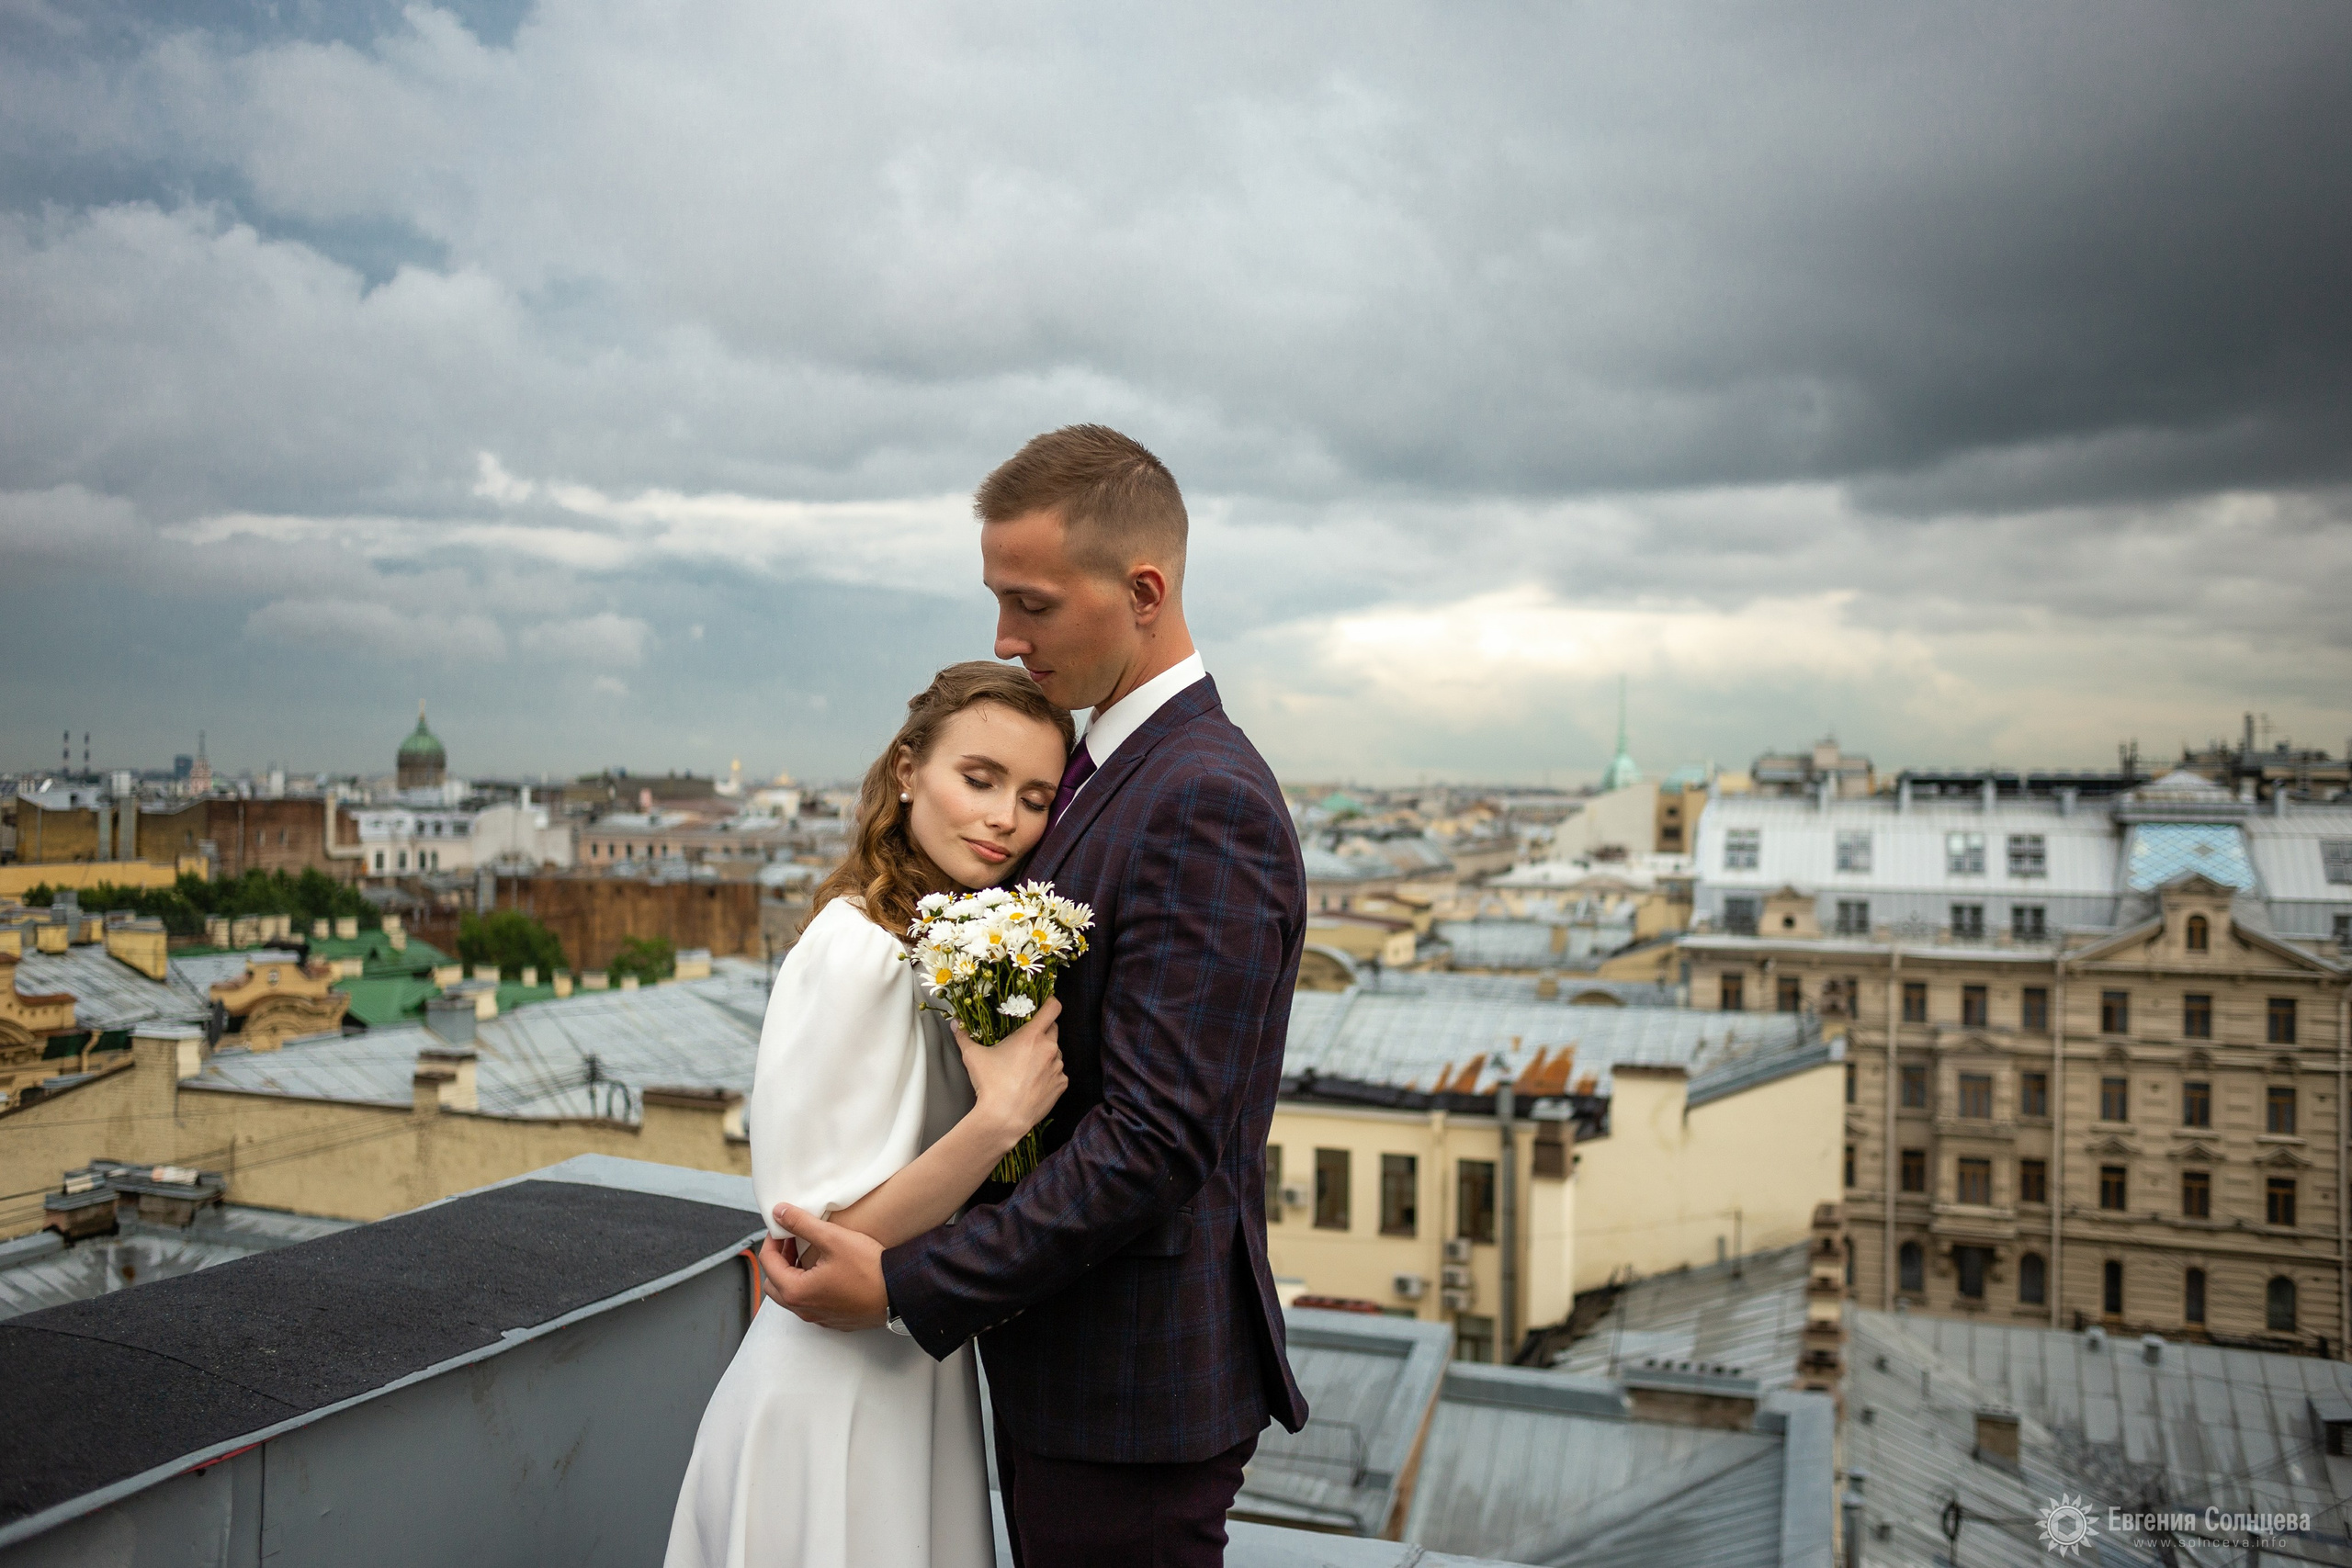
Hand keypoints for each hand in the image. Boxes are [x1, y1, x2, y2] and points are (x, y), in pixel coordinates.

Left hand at [763, 1203, 889, 1330]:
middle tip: (793, 1241)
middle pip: (775, 1283)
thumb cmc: (868, 1269)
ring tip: (810, 1252)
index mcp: (796, 1291)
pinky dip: (809, 1286)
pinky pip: (810, 1303)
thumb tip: (779, 1212)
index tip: (783, 1227)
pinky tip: (826, 1271)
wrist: (899, 1292)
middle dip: (779, 1259)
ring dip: (793, 1273)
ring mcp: (819, 1318)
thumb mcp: (833, 1238)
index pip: (768, 1263)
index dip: (772, 1240)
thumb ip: (801, 1224)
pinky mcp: (834, 1320)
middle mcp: (803, 1310)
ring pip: (792, 1295)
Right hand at [955, 996, 1066, 1146]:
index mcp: (1032, 1036)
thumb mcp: (973, 1057)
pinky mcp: (1061, 1085)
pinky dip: (1049, 1075)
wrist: (1004, 1118)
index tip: (1045, 1003)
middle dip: (1042, 1031)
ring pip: (1055, 1053)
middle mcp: (1049, 1048)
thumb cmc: (990, 1084)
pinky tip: (1033, 1082)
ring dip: (1045, 1055)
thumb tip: (954, 1024)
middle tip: (1026, 1040)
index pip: (1052, 1008)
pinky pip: (1058, 1074)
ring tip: (1026, 1066)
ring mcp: (1057, 1067)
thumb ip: (964, 1036)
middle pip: (1053, 1029)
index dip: (1050, 1002)